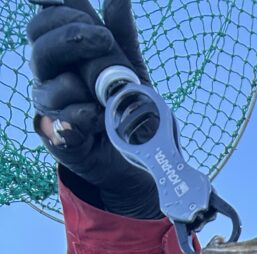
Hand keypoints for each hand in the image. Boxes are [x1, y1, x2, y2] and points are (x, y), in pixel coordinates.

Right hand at [27, 0, 161, 217]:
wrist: (141, 160)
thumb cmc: (130, 110)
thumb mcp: (132, 69)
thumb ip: (122, 34)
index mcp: (66, 53)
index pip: (47, 17)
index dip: (60, 9)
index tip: (91, 18)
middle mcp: (52, 75)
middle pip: (39, 43)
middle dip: (71, 37)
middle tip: (104, 40)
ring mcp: (52, 107)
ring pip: (46, 85)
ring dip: (77, 83)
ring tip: (103, 94)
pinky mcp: (58, 138)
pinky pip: (59, 123)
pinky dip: (78, 118)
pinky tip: (95, 118)